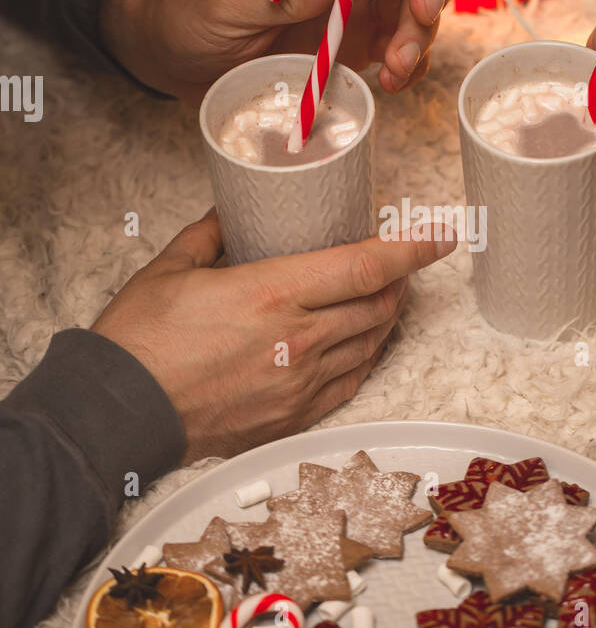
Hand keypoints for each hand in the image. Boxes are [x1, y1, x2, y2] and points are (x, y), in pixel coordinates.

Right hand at [91, 210, 457, 461]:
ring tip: (381, 295)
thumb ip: (211, 233)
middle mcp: (298, 340)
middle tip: (400, 261)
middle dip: (401, 279)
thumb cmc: (140, 341)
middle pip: (379, 305)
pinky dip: (364, 356)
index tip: (442, 233)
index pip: (366, 266)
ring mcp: (300, 384)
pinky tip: (360, 343)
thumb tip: (232, 210)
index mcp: (273, 295)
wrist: (120, 415)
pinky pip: (350, 383)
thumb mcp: (172, 269)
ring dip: (385, 317)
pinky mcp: (293, 416)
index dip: (412, 248)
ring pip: (371, 345)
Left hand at [102, 0, 456, 102]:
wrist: (175, 56)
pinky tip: (392, 85)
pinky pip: (400, 49)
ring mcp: (353, 10)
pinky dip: (410, 66)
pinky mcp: (354, 48)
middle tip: (422, 16)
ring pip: (414, 5)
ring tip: (396, 70)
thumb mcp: (221, 1)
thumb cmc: (190, 14)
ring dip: (421, 35)